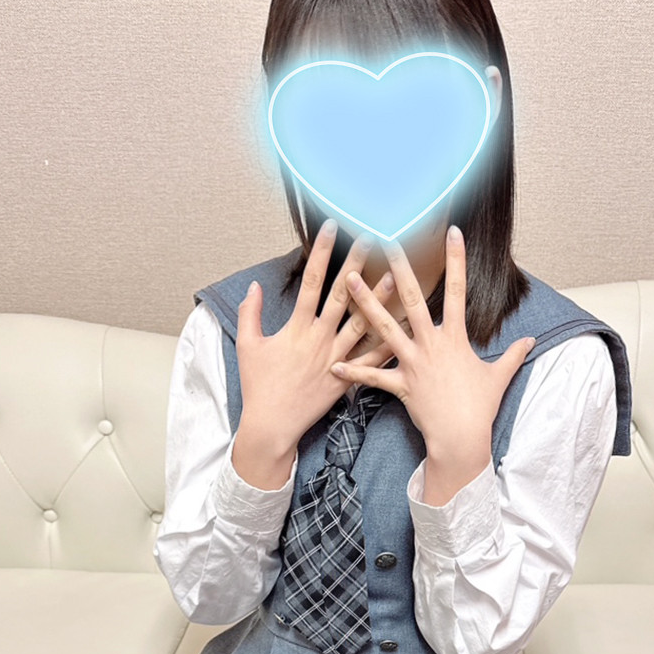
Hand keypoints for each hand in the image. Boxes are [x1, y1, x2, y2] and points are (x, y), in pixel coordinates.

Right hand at [235, 219, 396, 449]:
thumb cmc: (258, 386)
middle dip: (357, 264)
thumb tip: (254, 285)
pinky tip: (405, 328)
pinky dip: (388, 344)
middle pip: (343, 296)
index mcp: (297, 328)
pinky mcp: (347, 380)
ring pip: (364, 323)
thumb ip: (250, 313)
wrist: (272, 425)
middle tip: (372, 239)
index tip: (331, 228)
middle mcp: (320, 340)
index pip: (312, 282)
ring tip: (397, 274)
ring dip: (381, 298)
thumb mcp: (247, 346)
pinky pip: (372, 360)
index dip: (322, 253)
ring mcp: (337, 360)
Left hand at [328, 225, 535, 452]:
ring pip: (385, 328)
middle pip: (413, 300)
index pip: (459, 291)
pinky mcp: (400, 385)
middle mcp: (432, 345)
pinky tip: (334, 364)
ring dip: (365, 303)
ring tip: (347, 279)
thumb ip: (514, 355)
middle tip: (387, 243)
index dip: (457, 260)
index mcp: (455, 339)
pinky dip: (354, 371)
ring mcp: (413, 363)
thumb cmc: (480, 407)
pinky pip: (373, 376)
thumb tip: (531, 342)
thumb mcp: (499, 377)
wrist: (462, 438)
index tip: (453, 233)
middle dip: (400, 269)